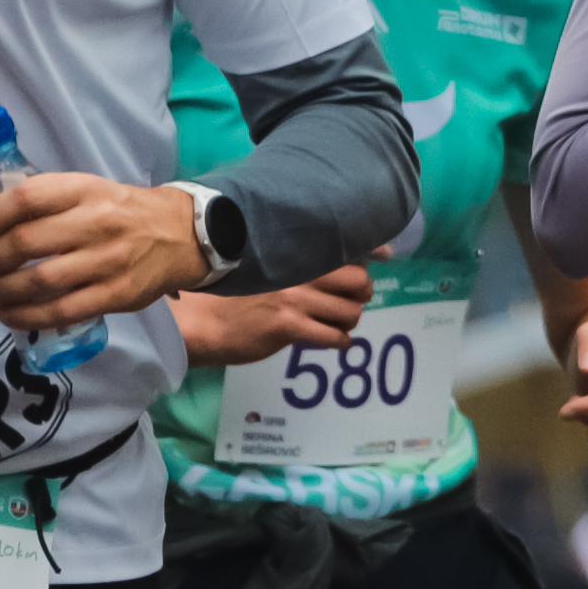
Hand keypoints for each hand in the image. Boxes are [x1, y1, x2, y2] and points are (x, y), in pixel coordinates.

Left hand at [0, 171, 208, 330]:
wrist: (178, 234)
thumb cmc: (114, 210)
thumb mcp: (75, 189)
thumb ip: (20, 190)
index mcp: (81, 189)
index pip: (23, 199)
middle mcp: (94, 222)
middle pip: (25, 244)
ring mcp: (106, 261)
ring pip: (39, 282)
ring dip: (1, 293)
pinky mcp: (116, 295)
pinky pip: (61, 312)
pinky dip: (26, 317)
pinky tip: (8, 314)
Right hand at [173, 262, 372, 368]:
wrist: (202, 321)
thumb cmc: (229, 295)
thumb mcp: (262, 269)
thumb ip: (292, 265)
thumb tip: (326, 267)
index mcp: (292, 254)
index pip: (343, 246)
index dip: (371, 251)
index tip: (385, 256)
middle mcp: (298, 273)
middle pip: (358, 280)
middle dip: (362, 293)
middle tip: (351, 300)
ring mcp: (295, 300)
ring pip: (350, 312)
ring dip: (350, 320)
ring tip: (337, 323)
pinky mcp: (288, 327)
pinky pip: (333, 337)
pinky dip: (340, 342)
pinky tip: (331, 341)